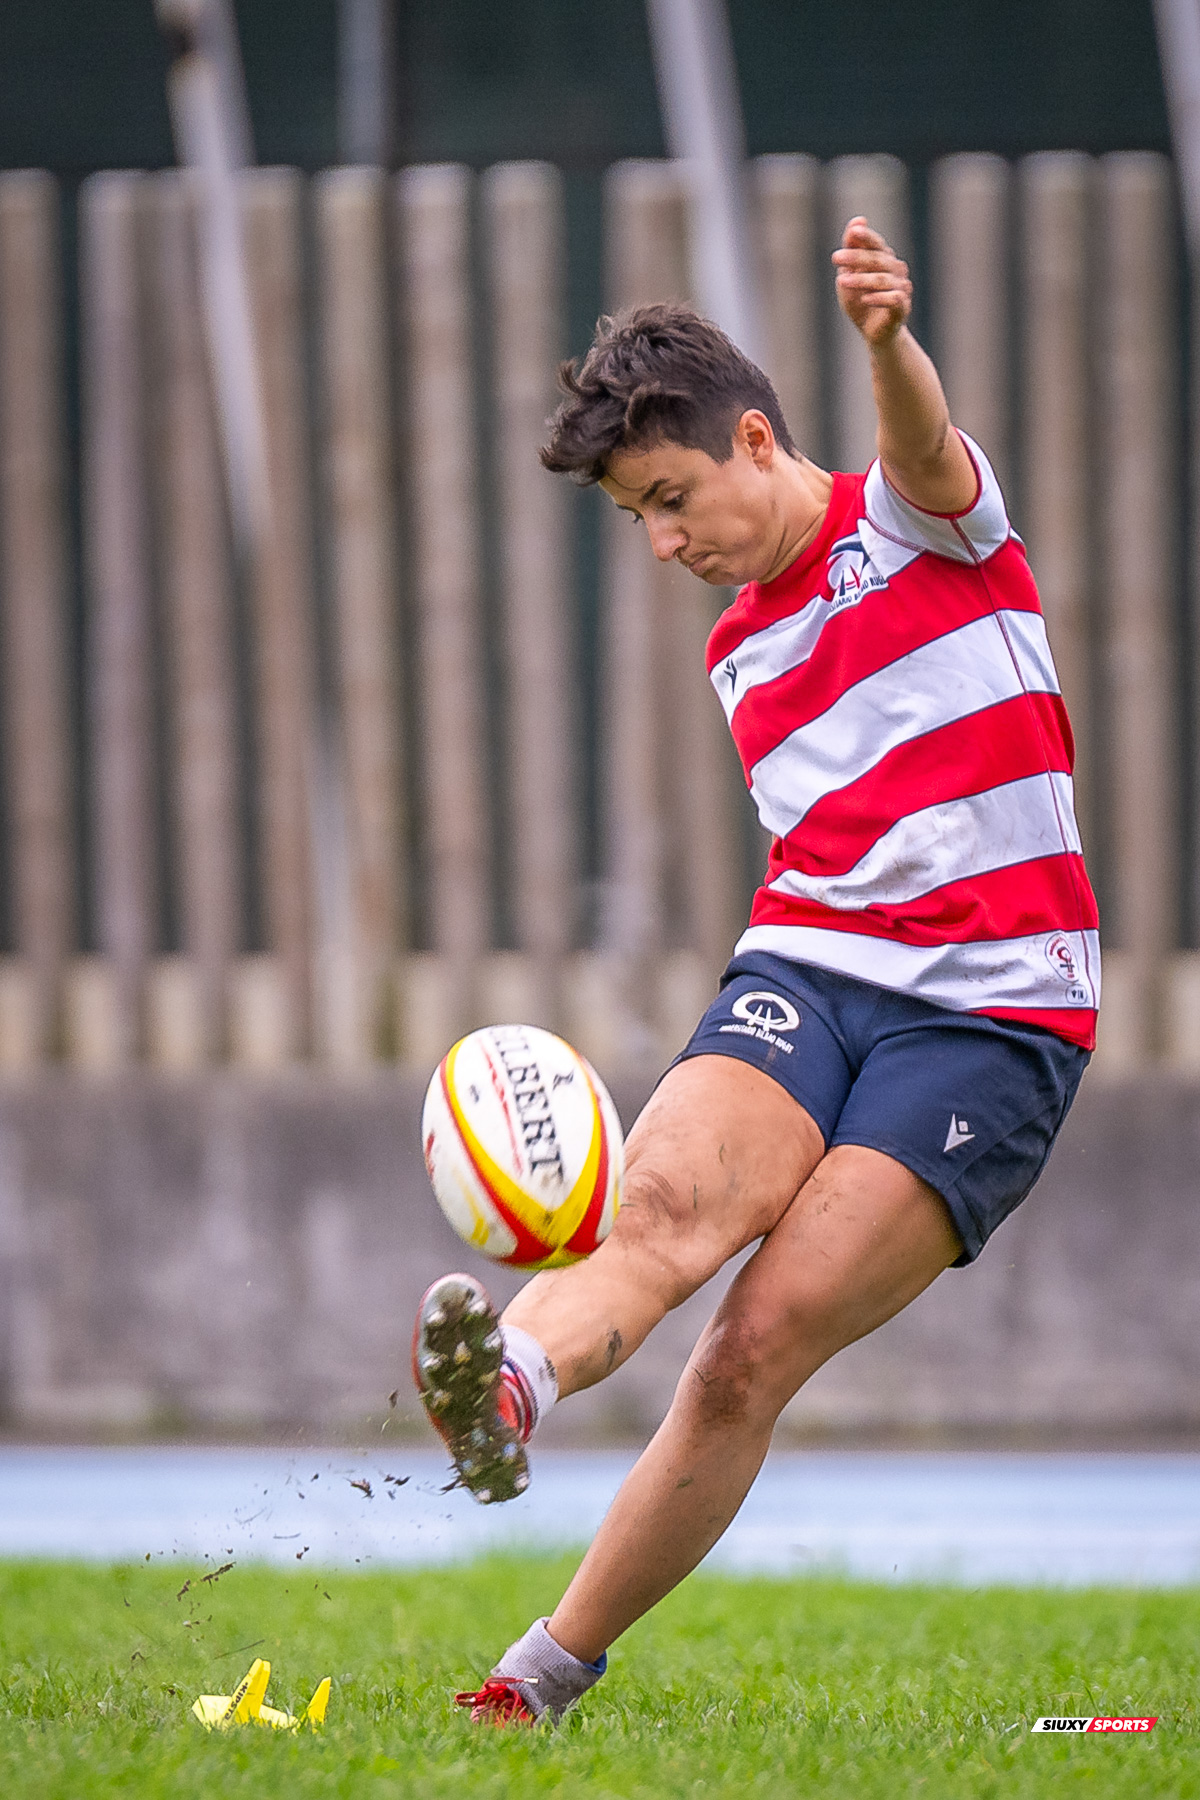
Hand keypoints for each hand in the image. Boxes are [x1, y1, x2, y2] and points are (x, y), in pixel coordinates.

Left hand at [832, 217, 911, 347]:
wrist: (874, 333)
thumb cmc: (861, 302)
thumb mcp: (850, 275)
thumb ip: (852, 250)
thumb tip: (857, 220)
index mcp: (884, 259)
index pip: (876, 243)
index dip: (866, 237)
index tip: (852, 232)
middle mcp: (897, 270)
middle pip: (878, 259)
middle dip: (856, 258)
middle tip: (836, 257)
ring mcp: (902, 288)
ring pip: (883, 279)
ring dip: (862, 280)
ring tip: (842, 282)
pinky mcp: (903, 308)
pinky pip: (894, 299)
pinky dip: (879, 298)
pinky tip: (865, 298)